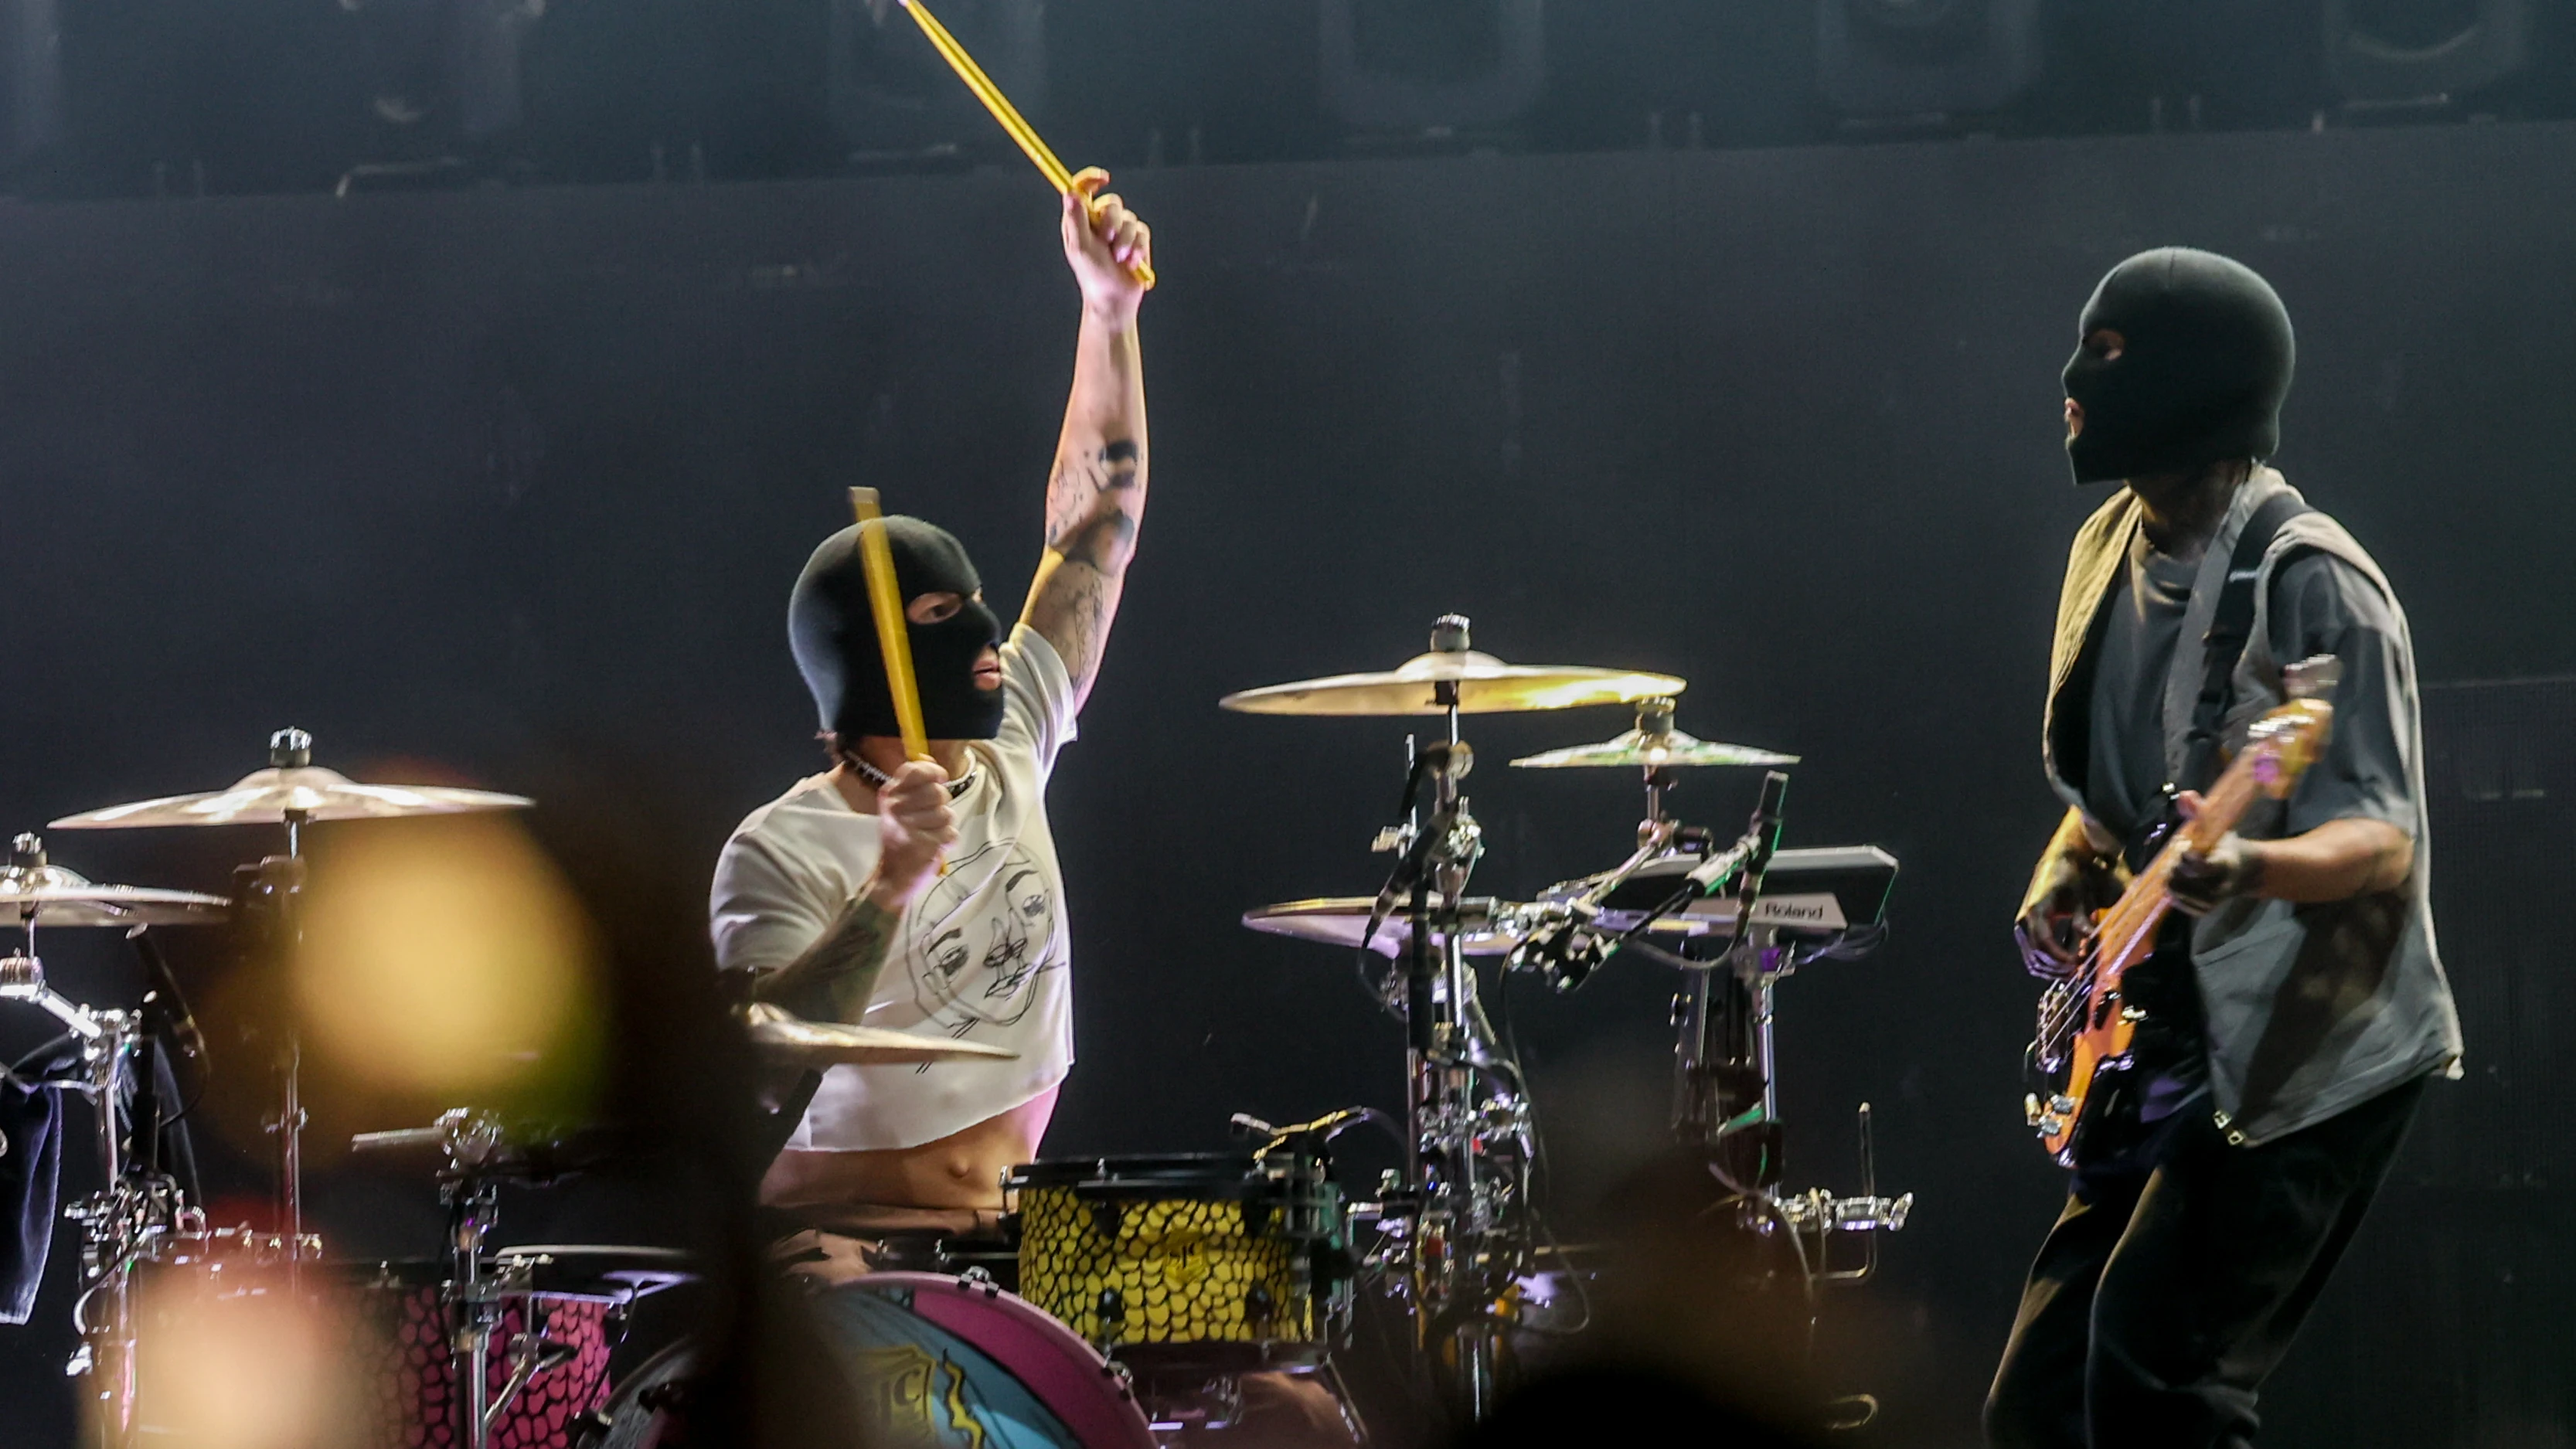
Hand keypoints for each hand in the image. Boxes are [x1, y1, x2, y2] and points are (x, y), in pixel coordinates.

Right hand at [865, 760, 957, 908]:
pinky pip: (951, 833)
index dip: (934, 773)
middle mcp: (896, 808)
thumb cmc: (901, 838)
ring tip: (927, 835)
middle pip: (939, 792)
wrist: (893, 877)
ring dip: (943, 827)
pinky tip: (931, 847)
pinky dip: (946, 842)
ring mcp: (909, 826)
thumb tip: (931, 761)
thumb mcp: (899, 807)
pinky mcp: (924, 844)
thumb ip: (915, 784)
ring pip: (948, 814)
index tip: (939, 779)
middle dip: (941, 806)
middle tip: (927, 819)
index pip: (916, 770)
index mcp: (889, 795)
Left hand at [1062, 168, 1150, 315]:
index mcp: (1081, 220)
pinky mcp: (1137, 241)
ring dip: (1125, 241)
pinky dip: (1138, 248)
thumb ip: (1076, 220)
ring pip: (1129, 219)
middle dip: (1113, 222)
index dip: (1092, 180)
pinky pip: (1143, 232)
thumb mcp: (1080, 248)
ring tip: (1120, 260)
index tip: (1103, 179)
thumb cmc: (1092, 276)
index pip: (1084, 190)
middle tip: (1107, 240)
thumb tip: (1070, 194)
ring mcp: (1120, 230)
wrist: (1114, 299)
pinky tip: (1131, 263)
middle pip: (1112, 203)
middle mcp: (1100, 222)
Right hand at [2013, 846, 2113, 978]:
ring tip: (2073, 971)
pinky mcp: (2024, 931)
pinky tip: (2063, 965)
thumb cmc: (2070, 880)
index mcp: (2036, 911)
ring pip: (2033, 960)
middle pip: (2037, 955)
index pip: (2044, 942)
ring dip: (2053, 970)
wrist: (2056, 865)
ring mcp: (2022, 927)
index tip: (2078, 963)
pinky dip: (2047, 964)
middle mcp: (2024, 920)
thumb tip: (2090, 937)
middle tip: (2079, 971)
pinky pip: (2032, 955)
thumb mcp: (2080, 899)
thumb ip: (2082, 920)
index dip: (2060, 957)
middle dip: (2059, 967)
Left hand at [2167, 790, 2266, 915]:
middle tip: (2179, 855)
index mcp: (2226, 864)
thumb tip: (2183, 794)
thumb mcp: (2216, 826)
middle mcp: (2220, 887)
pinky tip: (2181, 879)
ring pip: (2176, 891)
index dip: (2187, 857)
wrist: (2244, 872)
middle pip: (2182, 878)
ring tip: (2180, 866)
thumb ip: (2199, 811)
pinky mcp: (2204, 910)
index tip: (2185, 847)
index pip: (2202, 867)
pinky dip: (2174, 890)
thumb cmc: (2225, 845)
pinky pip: (2178, 903)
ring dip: (2172, 876)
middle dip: (2175, 864)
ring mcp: (2212, 901)